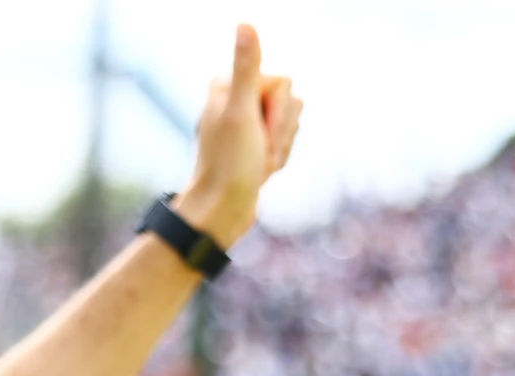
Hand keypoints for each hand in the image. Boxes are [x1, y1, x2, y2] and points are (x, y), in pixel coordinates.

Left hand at [173, 24, 302, 247]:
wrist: (222, 210)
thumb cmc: (230, 164)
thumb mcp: (241, 113)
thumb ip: (247, 68)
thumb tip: (246, 24)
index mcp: (228, 84)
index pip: (284, 83)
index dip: (278, 113)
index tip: (257, 135)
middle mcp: (236, 98)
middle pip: (290, 101)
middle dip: (282, 132)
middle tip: (258, 152)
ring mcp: (247, 121)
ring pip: (292, 123)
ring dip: (282, 148)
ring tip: (258, 163)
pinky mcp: (254, 141)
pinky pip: (286, 141)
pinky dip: (279, 158)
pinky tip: (261, 170)